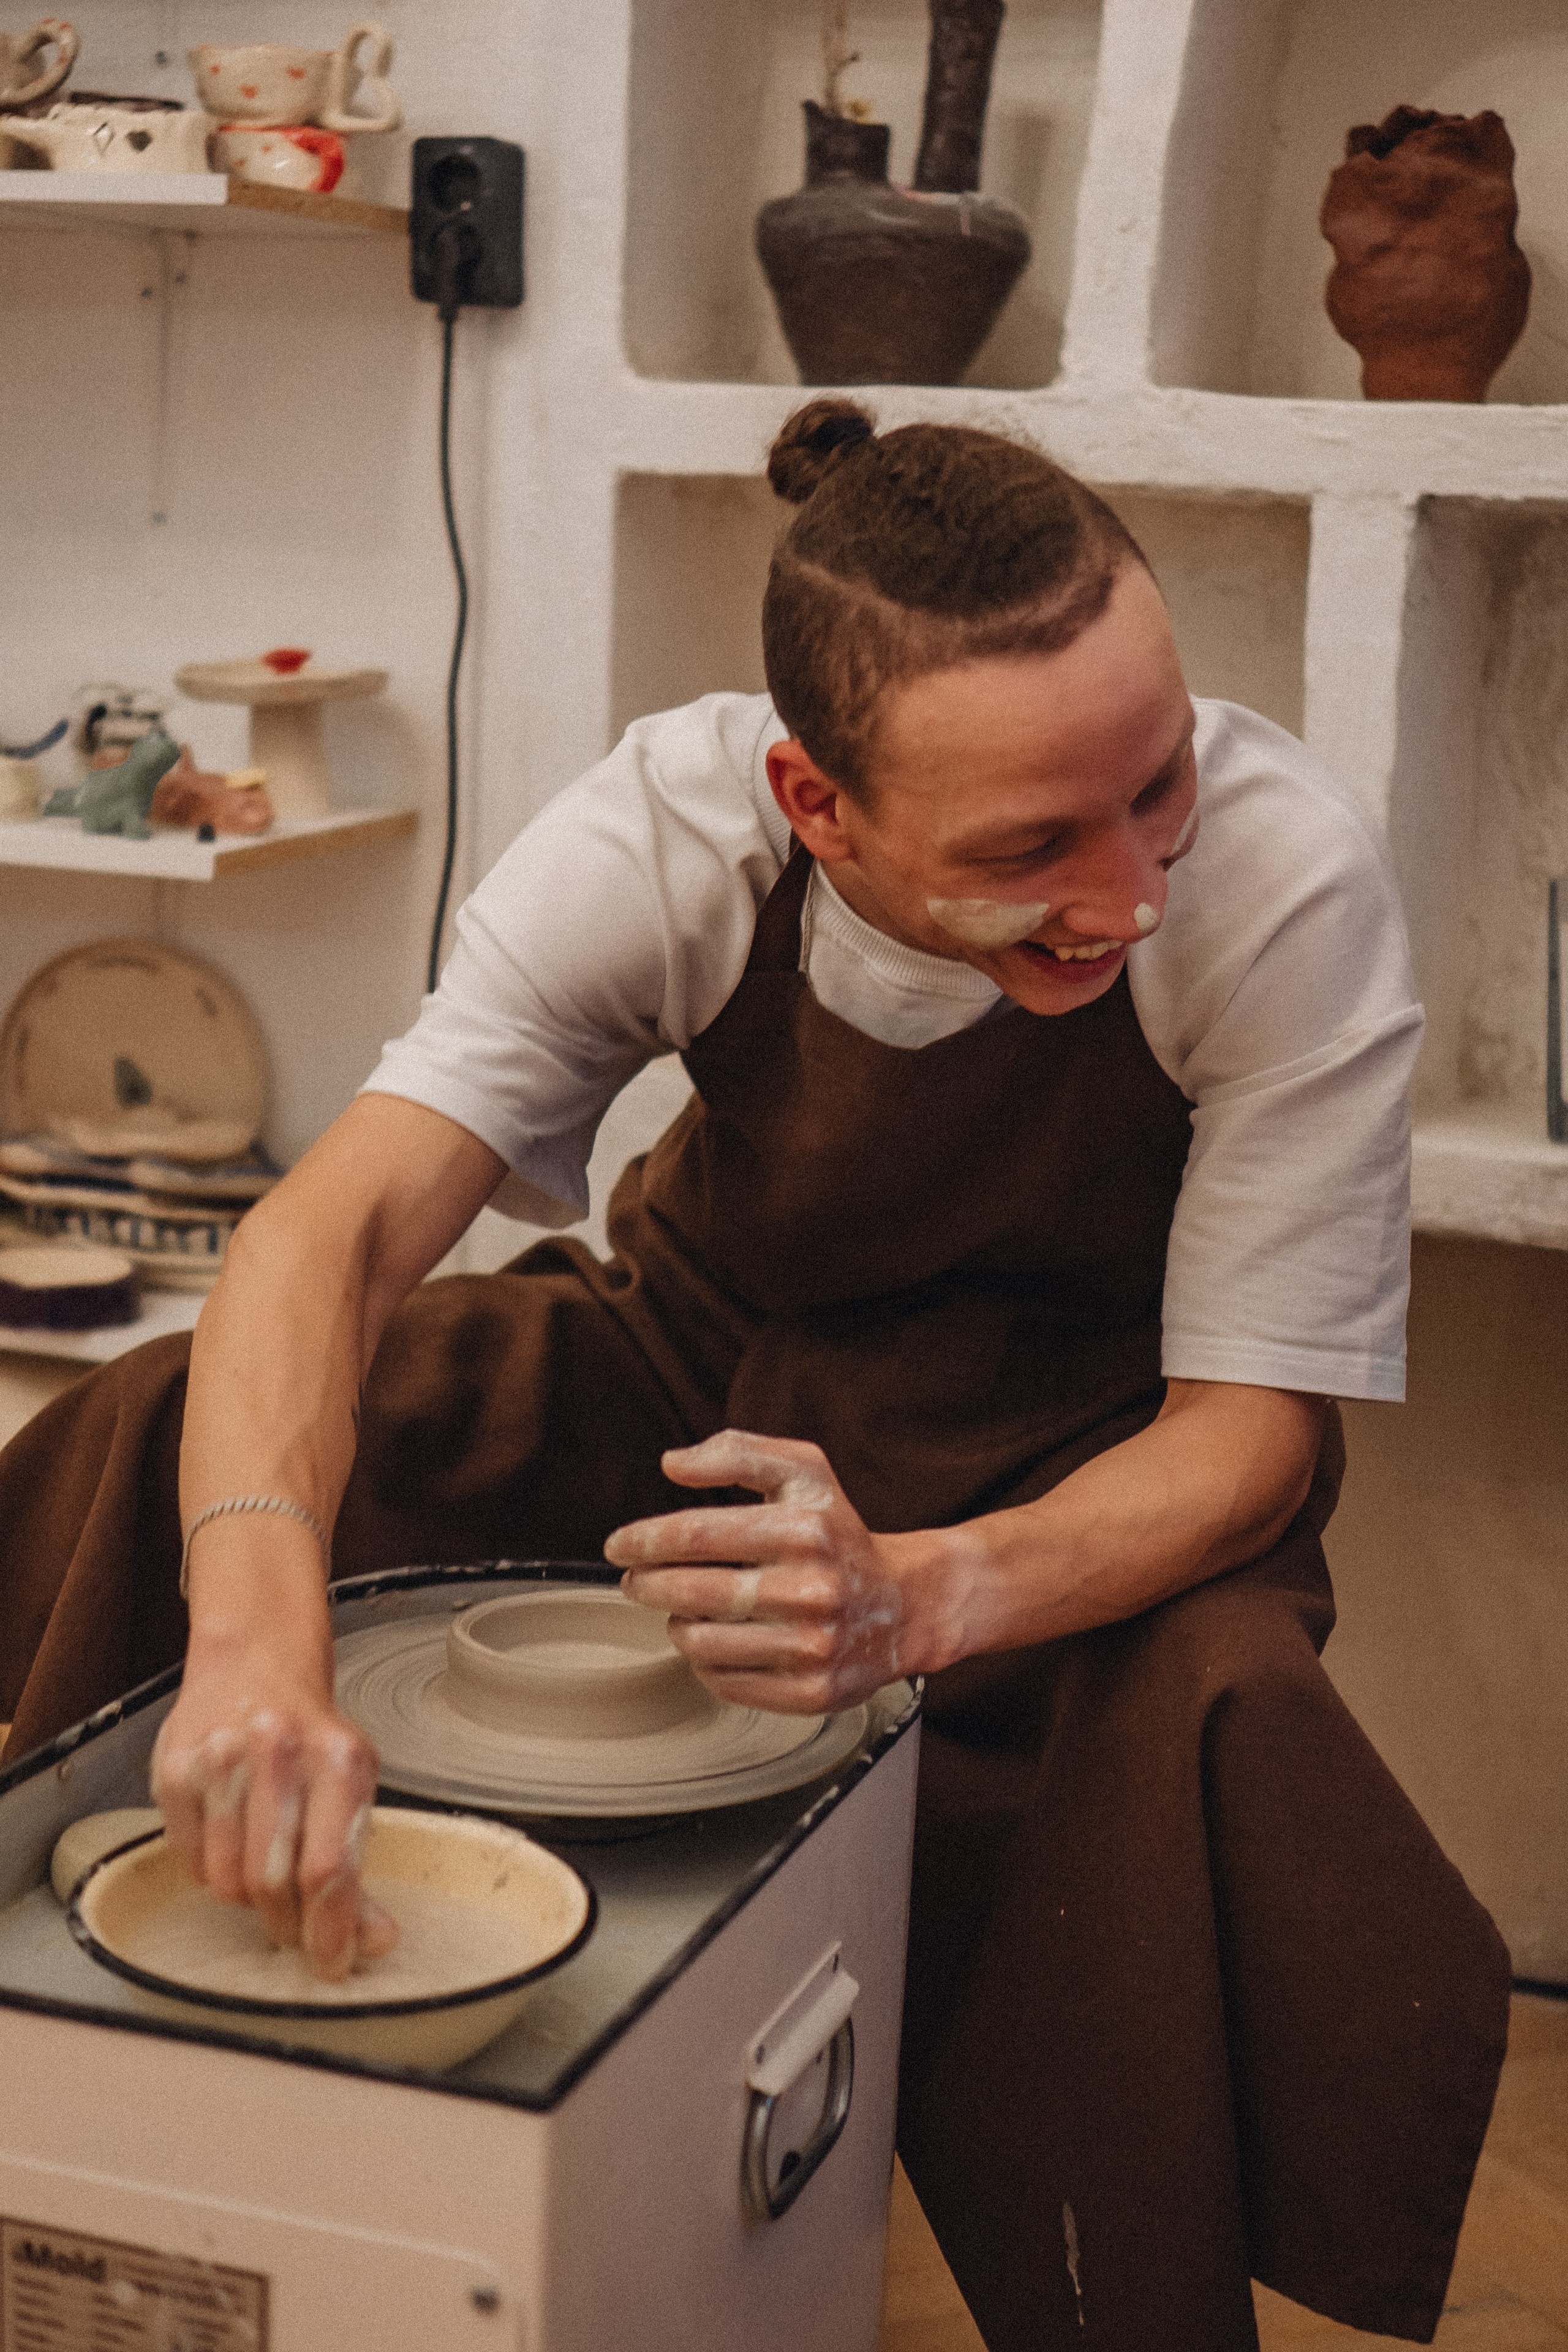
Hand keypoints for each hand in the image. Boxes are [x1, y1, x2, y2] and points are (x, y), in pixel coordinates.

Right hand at [150, 1631, 395, 1982]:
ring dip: (249, 1898)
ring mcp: (221, 1761)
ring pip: (227, 1883)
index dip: (328, 1933)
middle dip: (288, 1924)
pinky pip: (190, 1864)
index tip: (333, 1966)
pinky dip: (213, 1871)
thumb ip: (358, 1869)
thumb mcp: (352, 1790)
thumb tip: (373, 1942)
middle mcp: (279, 1755)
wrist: (255, 1666)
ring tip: (265, 1866)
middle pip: (273, 1884)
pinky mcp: (176, 1772)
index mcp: (339, 1761)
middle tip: (297, 1929)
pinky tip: (231, 1841)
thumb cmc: (312, 1737)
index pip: (328, 1870)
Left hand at [604, 1430, 923, 1713]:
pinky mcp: (811, 1692)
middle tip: (635, 1581)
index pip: (699, 1533)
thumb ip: (739, 1452)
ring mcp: (813, 1646)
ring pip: (702, 1643)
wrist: (905, 1605)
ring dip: (677, 1624)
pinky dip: (705, 1663)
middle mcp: (813, 1589)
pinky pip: (725, 1683)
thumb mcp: (805, 1472)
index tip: (619, 1545)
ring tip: (686, 1609)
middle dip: (647, 1584)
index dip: (646, 1540)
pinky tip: (717, 1642)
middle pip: (692, 1591)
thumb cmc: (840, 1534)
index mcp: (806, 1529)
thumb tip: (674, 1464)